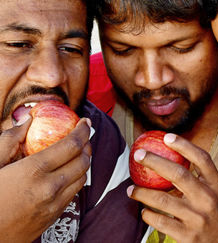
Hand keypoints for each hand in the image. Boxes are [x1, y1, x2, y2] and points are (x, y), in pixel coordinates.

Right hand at [0, 118, 91, 242]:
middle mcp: (49, 188)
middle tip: (82, 136)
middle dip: (86, 145)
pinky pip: (73, 193)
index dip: (82, 130)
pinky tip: (66, 173)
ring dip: (83, 162)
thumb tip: (28, 120)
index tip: (85, 121)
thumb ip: (10, 140)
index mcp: (33, 171)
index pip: (71, 145)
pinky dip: (75, 179)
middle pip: (83, 161)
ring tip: (76, 153)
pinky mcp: (53, 217)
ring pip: (82, 178)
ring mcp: (53, 205)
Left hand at [128, 134, 217, 242]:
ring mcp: (198, 218)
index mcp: (216, 184)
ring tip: (131, 189)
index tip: (166, 137)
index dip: (184, 146)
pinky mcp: (187, 236)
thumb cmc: (216, 211)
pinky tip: (144, 211)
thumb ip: (201, 175)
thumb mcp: (216, 191)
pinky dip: (148, 214)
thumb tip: (171, 153)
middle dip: (155, 162)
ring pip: (163, 200)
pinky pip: (160, 221)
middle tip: (139, 155)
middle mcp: (208, 199)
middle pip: (178, 175)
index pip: (202, 159)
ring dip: (142, 193)